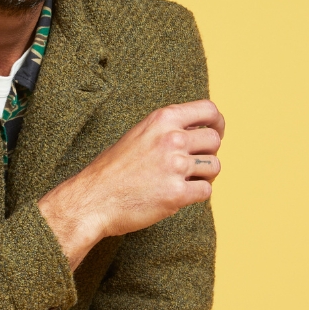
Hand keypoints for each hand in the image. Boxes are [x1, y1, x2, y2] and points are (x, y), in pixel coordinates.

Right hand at [39, 99, 224, 267]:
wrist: (91, 200)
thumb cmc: (111, 170)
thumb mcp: (137, 135)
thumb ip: (166, 130)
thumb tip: (197, 131)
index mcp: (161, 119)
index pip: (208, 110)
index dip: (217, 122)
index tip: (215, 133)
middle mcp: (171, 139)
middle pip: (214, 140)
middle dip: (207, 153)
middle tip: (193, 164)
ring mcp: (175, 166)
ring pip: (214, 166)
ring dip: (203, 175)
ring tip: (182, 181)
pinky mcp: (177, 194)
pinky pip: (206, 191)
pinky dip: (195, 195)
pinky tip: (177, 195)